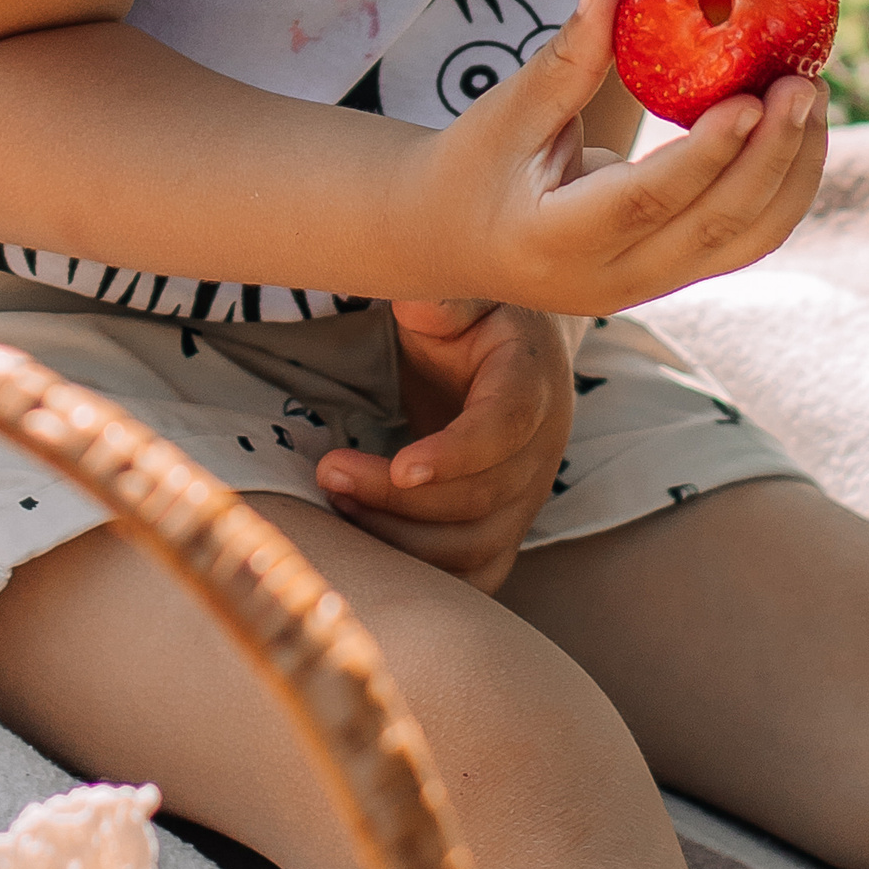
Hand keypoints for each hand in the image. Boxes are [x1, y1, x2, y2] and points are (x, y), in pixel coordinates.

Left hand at [316, 298, 574, 592]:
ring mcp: (527, 497)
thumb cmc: (477, 319)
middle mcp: (540, 450)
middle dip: (398, 498)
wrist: (519, 353)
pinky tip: (367, 546)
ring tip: (337, 501)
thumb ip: (443, 299)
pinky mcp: (506, 529)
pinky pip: (474, 573)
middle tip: (327, 471)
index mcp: (532, 381)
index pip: (507, 428)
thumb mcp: (464, 292)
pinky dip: (423, 576)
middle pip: (479, 498)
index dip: (458, 454)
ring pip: (474, 547)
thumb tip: (416, 306)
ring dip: (400, 540)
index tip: (400, 467)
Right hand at [406, 0, 825, 315]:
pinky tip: (795, 132)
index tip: (752, 97)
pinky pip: (744, 240)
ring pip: (745, 242)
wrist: (453, 236)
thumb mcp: (506, 111)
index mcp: (556, 242)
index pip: (648, 201)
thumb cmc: (474, 164)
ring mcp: (647, 287)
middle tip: (805, 83)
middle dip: (773, 155)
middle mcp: (611, 281)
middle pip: (715, 227)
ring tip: (811, 98)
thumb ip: (566, 57)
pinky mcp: (672, 276)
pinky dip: (780, 188)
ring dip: (792, 172)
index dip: (707, 153)